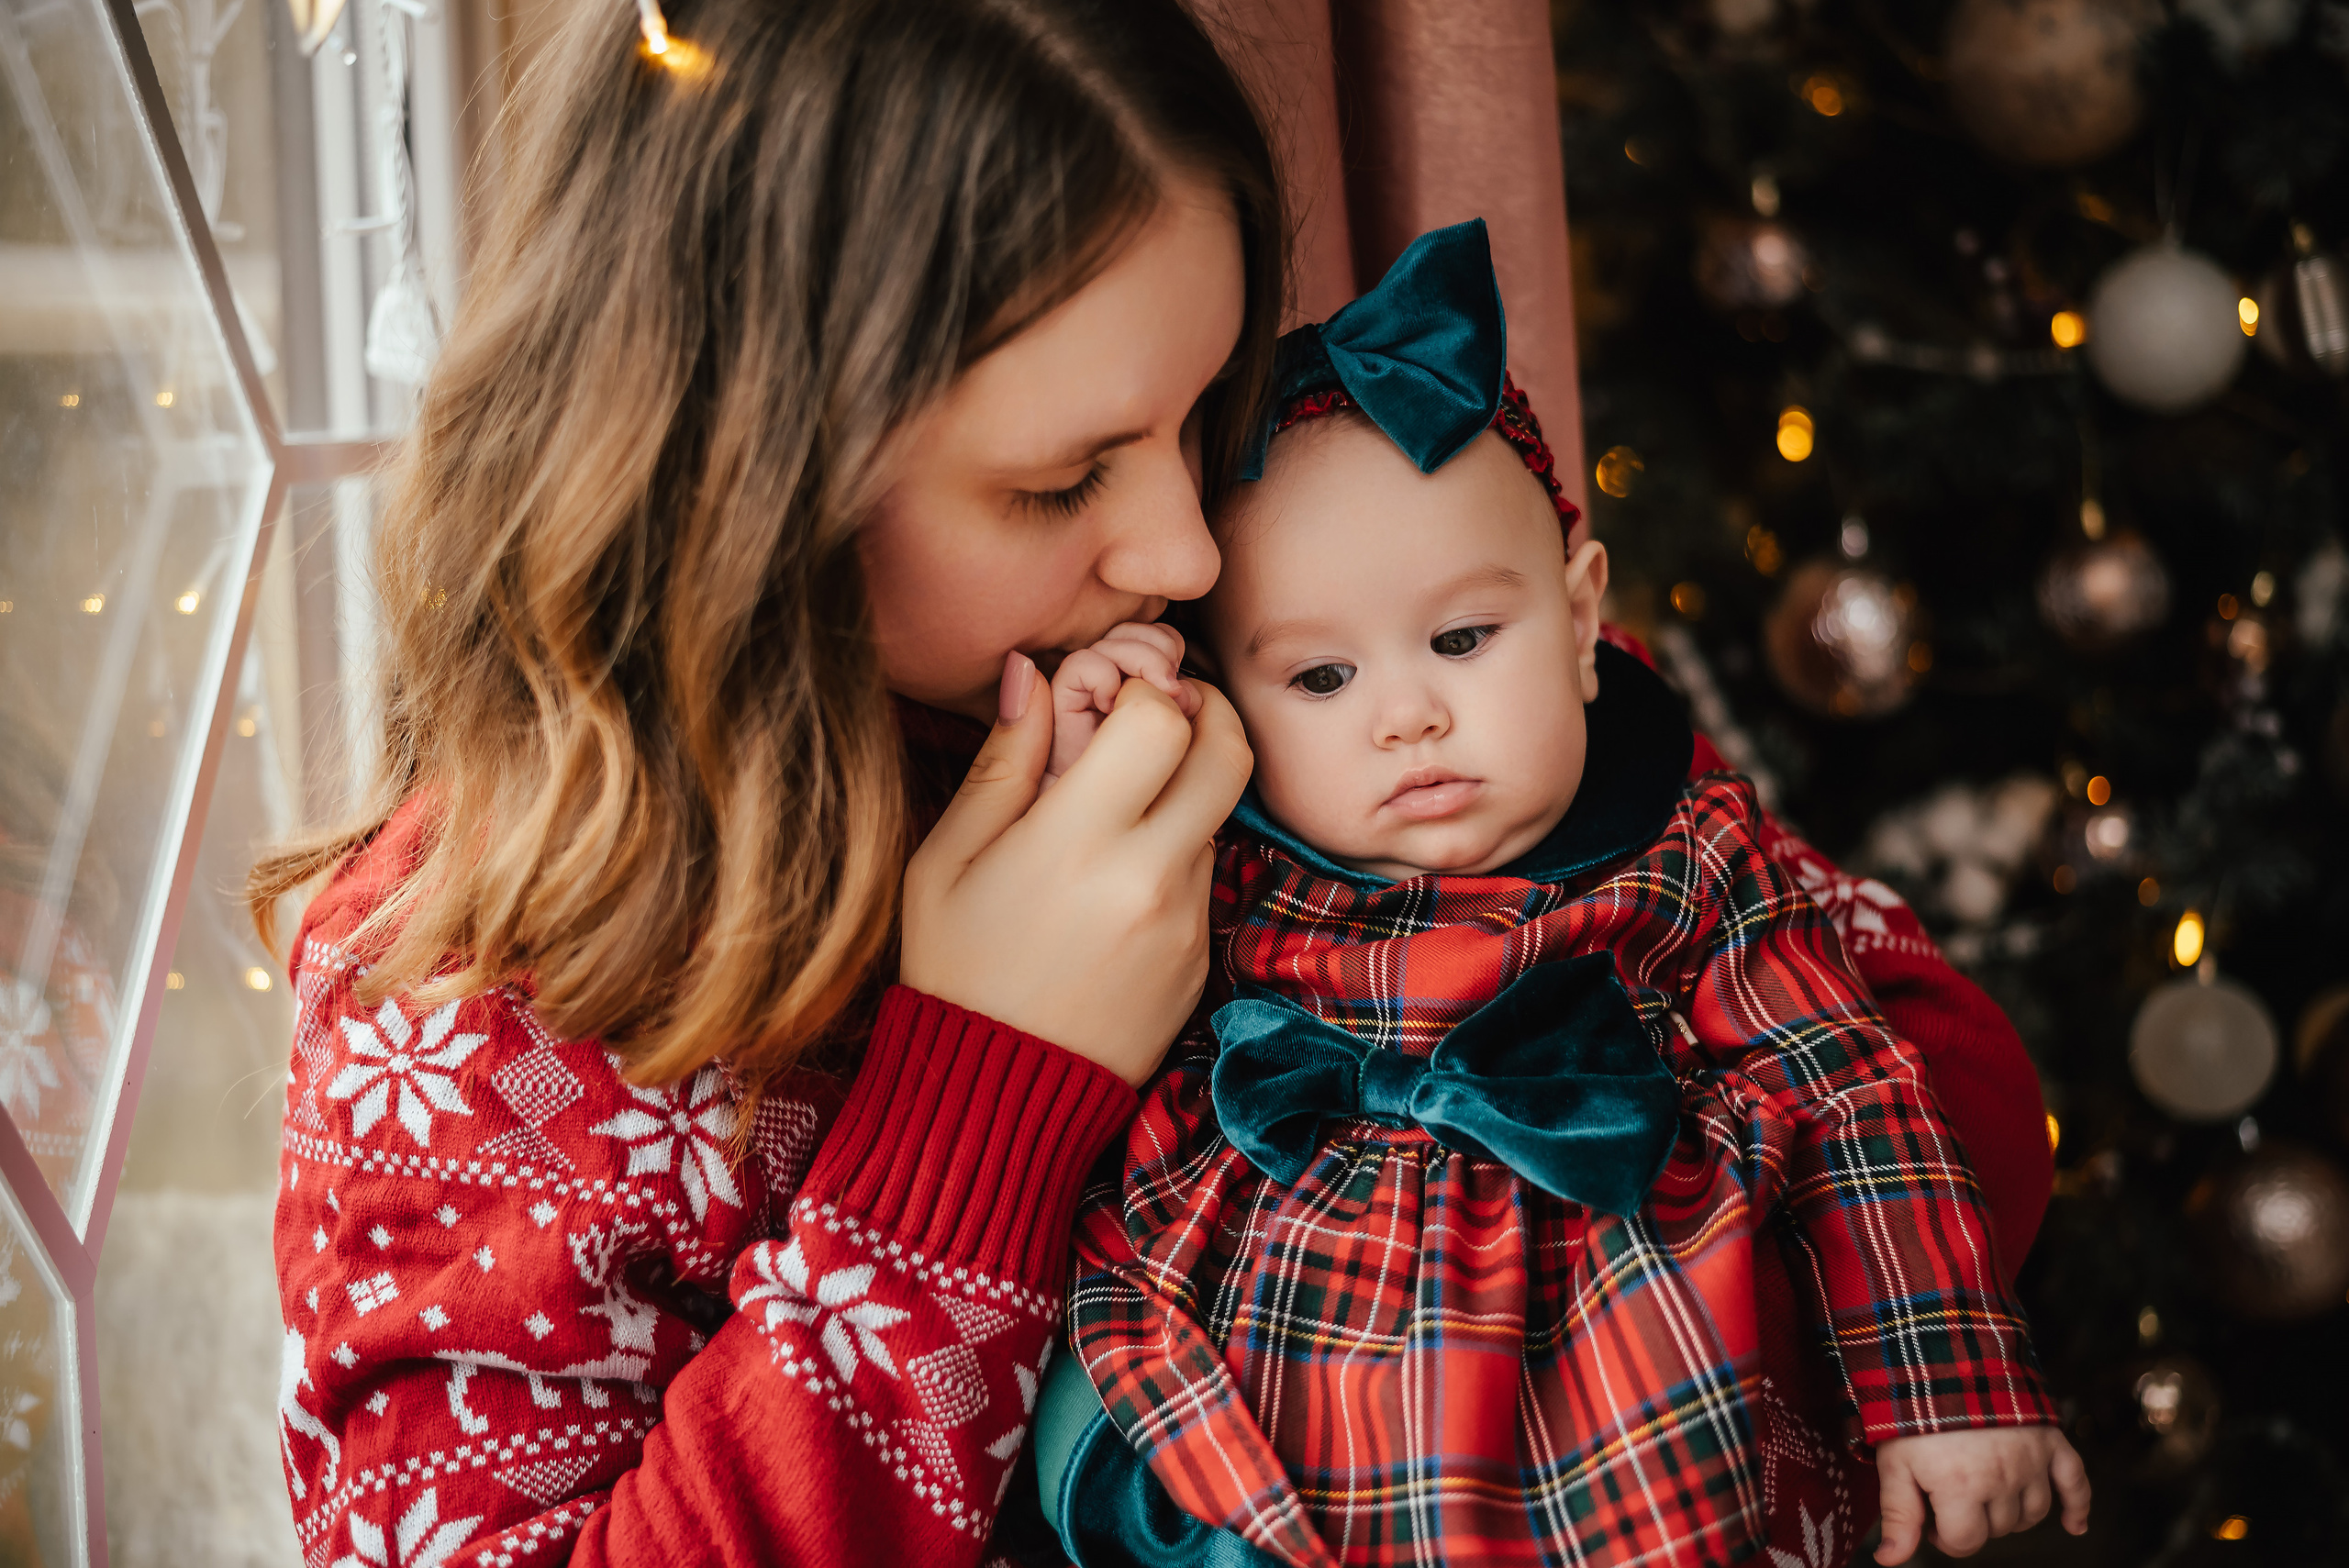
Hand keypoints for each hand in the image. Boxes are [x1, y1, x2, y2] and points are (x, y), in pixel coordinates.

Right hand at [901, 649, 1251, 1085]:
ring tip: (1119, 805)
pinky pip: (1204, 875)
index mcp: (1078, 841)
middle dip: (1205, 711)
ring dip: (1185, 789)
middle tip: (1167, 707)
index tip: (1115, 696)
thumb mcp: (948, 859)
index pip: (1162, 720)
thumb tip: (1031, 673)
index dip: (1146, 690)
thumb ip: (1003, 760)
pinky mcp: (1200, 956)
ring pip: (1218, 814)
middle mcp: (1149, 876)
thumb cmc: (956, 967)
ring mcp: (1186, 920)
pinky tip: (1118, 876)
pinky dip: (1176, 852)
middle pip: (1227, 753)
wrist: (996, 1092)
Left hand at [1875, 1426, 2089, 1562]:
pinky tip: (2074, 1525)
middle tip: (1952, 1496)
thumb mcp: (1895, 1462)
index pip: (1965, 1542)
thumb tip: (1891, 1561)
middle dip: (1973, 1520)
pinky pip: (2076, 1482)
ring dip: (2010, 1514)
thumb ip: (1898, 1516)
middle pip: (1997, 1528)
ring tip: (1986, 1496)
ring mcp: (2031, 1461)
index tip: (1932, 1521)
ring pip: (2032, 1513)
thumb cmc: (1912, 1411)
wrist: (1946, 1354)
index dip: (1945, 1538)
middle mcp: (2002, 1480)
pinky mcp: (2050, 1442)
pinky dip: (2078, 1506)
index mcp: (1962, 1488)